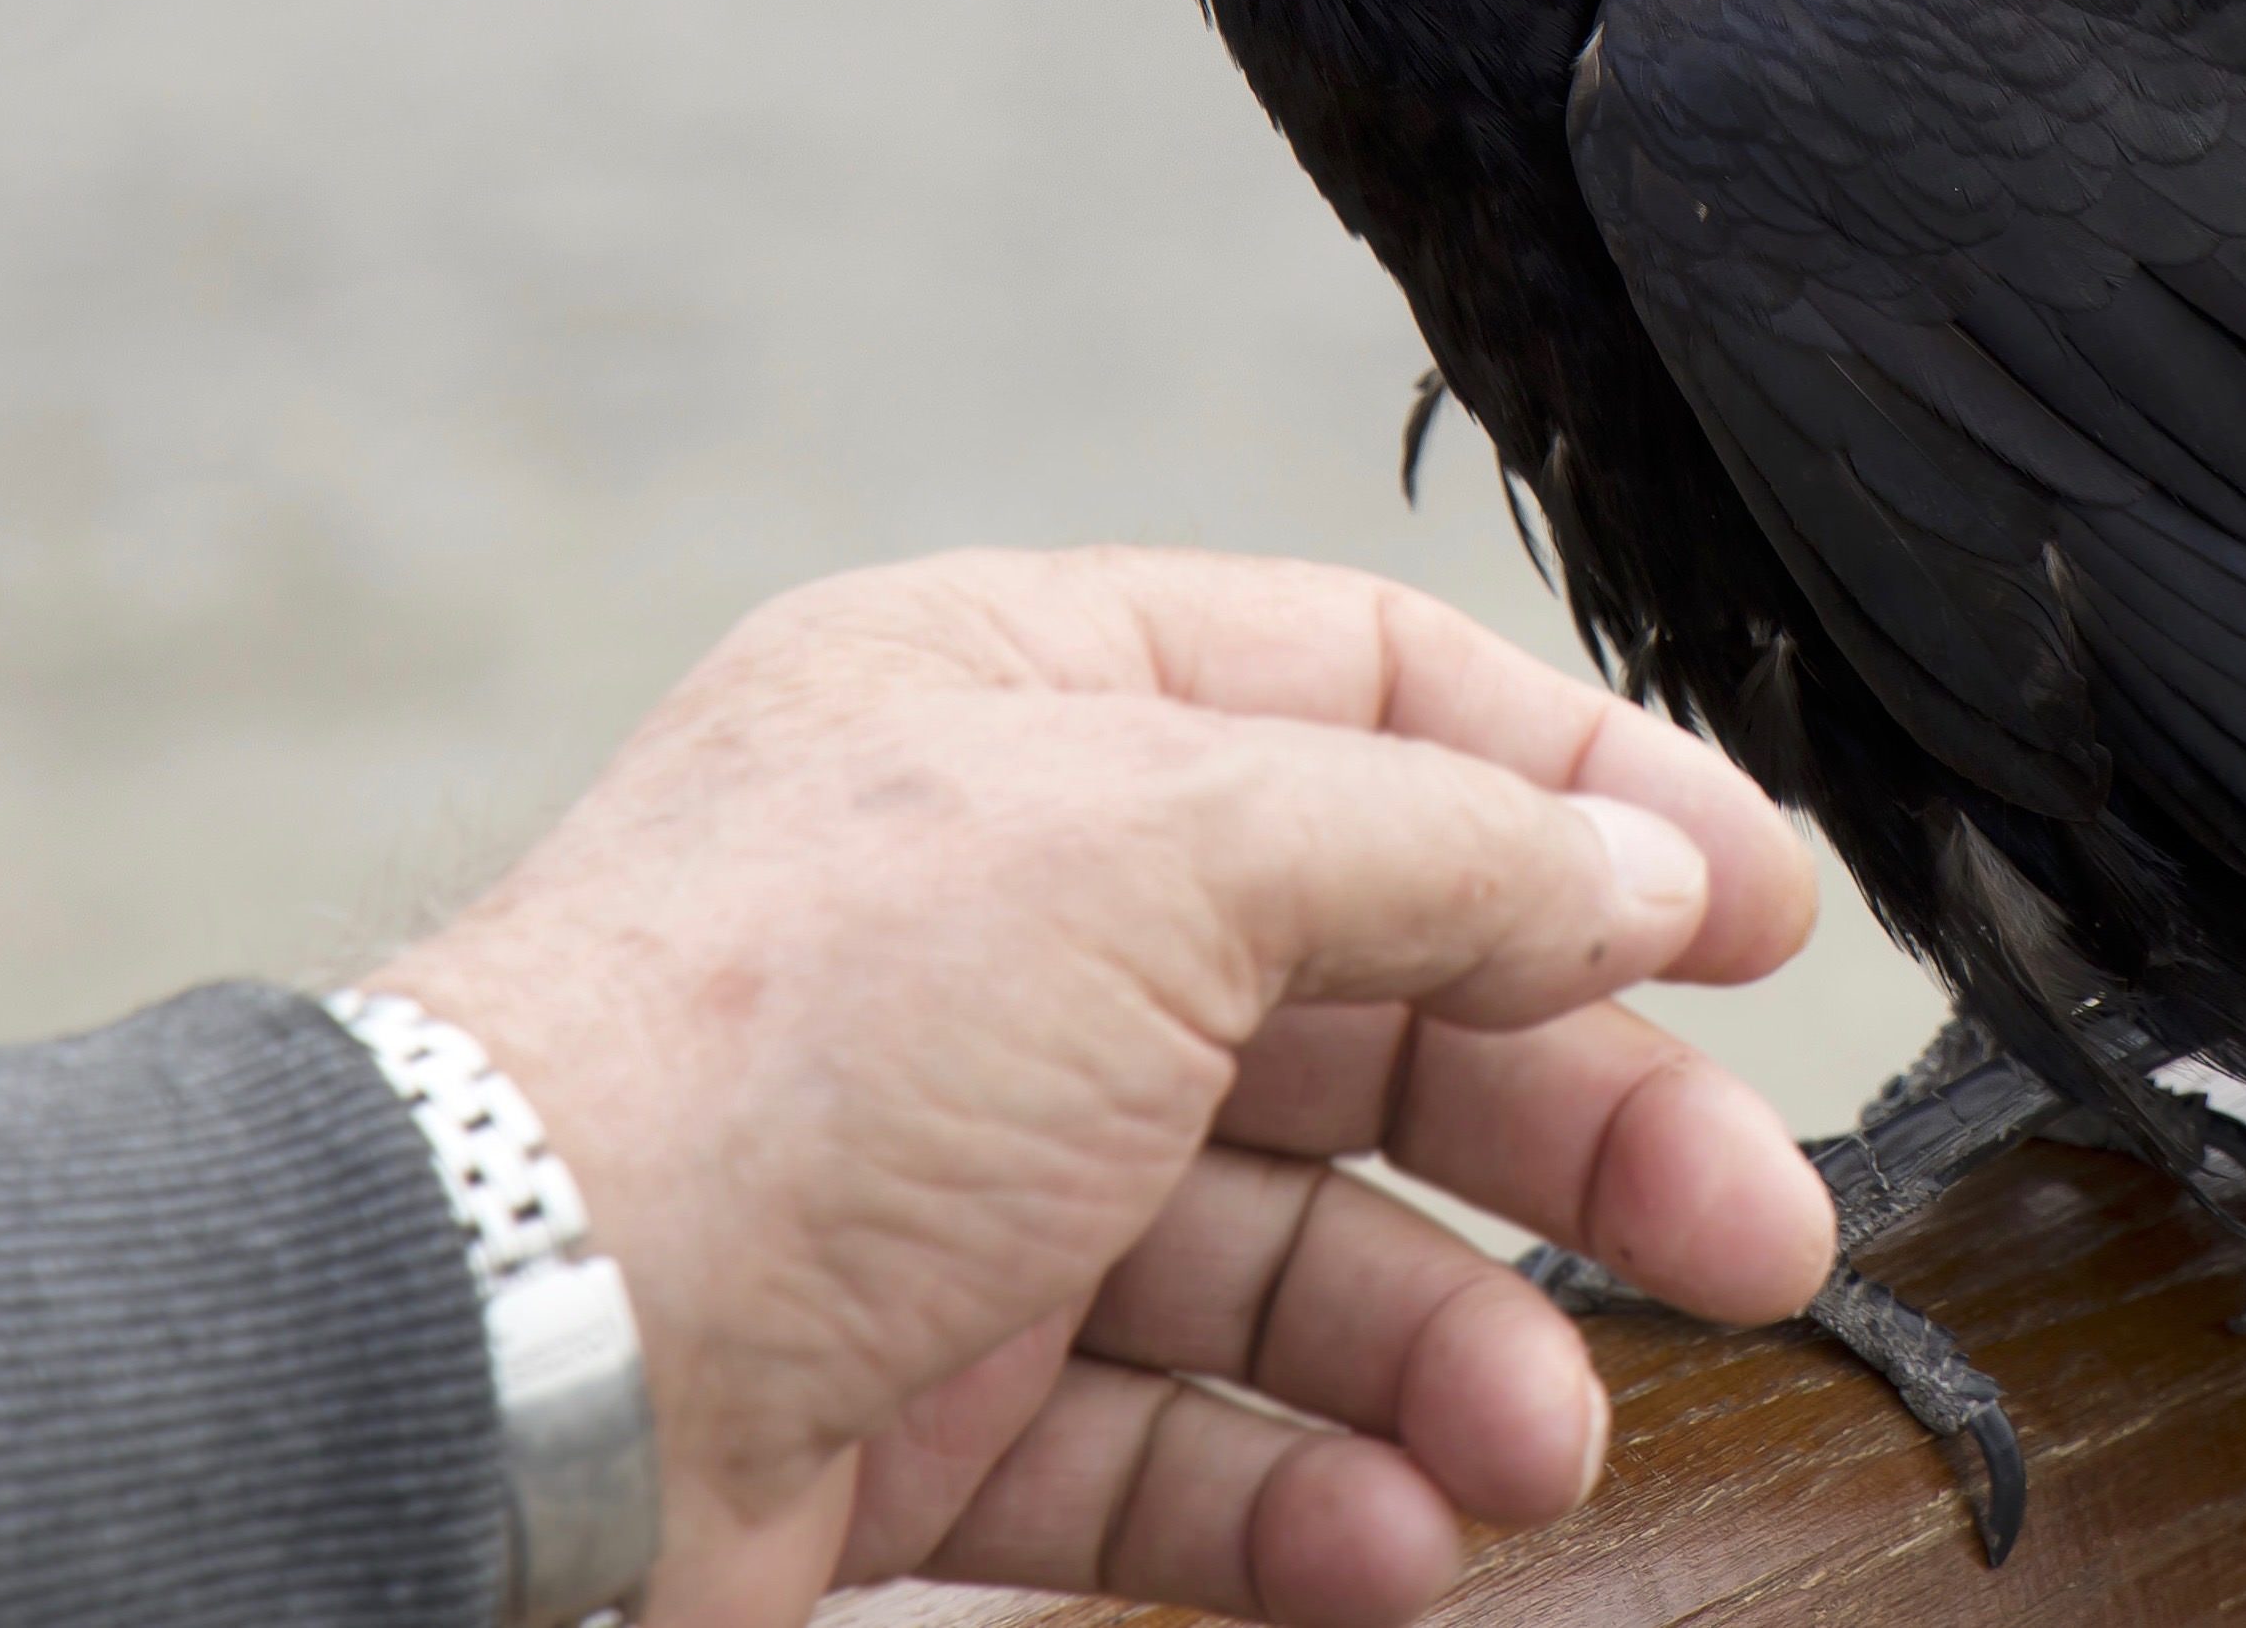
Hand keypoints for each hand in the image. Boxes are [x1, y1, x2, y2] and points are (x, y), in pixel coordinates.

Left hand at [370, 548, 1834, 1627]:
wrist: (485, 1375)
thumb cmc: (785, 1043)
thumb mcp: (1165, 850)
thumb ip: (1440, 847)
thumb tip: (1637, 874)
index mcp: (1028, 713)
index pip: (1372, 701)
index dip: (1585, 801)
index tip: (1759, 922)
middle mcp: (998, 924)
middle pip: (1366, 999)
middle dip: (1568, 1125)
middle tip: (1749, 1240)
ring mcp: (955, 1167)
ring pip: (1281, 1244)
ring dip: (1441, 1348)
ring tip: (1537, 1450)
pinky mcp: (913, 1390)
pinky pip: (1158, 1435)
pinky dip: (1288, 1490)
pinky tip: (1388, 1545)